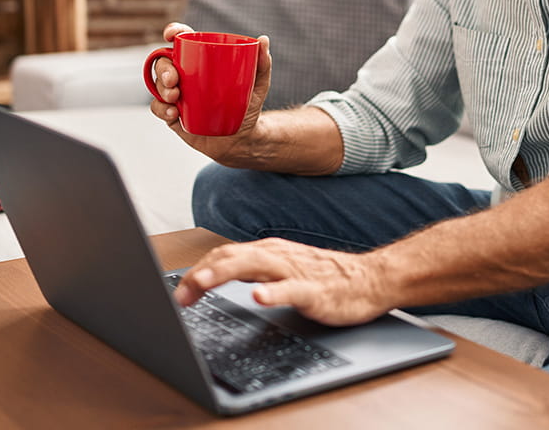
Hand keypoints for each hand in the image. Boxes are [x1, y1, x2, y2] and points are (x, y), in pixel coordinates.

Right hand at [149, 22, 272, 162]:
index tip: (171, 35)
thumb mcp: (258, 85)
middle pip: (164, 62)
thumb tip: (264, 40)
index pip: (182, 40)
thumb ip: (262, 63)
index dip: (173, 32)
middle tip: (174, 80)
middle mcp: (185, 74)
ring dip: (162, 89)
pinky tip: (174, 113)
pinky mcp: (172, 114)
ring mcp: (177, 94)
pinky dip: (161, 109)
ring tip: (175, 98)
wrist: (242, 139)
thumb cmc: (248, 106)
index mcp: (201, 60)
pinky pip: (158, 108)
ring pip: (158, 85)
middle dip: (163, 68)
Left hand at [174, 238, 392, 326]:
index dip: (197, 271)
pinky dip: (273, 293)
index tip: (179, 292)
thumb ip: (250, 272)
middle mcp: (278, 256)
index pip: (224, 254)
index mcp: (268, 252)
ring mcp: (296, 271)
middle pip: (232, 257)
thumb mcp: (280, 271)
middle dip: (202, 274)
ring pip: (256, 267)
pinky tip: (259, 298)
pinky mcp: (315, 290)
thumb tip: (212, 276)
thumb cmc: (324, 278)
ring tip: (204, 283)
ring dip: (227, 273)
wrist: (369, 280)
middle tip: (181, 295)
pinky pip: (291, 290)